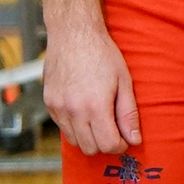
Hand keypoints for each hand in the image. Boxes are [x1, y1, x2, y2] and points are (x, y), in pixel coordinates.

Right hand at [42, 25, 140, 155]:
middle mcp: (73, 111)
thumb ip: (128, 113)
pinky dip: (76, 127)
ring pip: (75, 141)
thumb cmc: (103, 54)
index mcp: (95, 106)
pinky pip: (63, 128)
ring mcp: (58, 109)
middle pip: (90, 148)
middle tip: (116, 130)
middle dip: (106, 144)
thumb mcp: (124, 81)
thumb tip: (134, 138)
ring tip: (101, 119)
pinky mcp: (49, 104)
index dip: (121, 145)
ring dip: (89, 137)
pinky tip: (86, 111)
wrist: (73, 35)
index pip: (108, 144)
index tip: (127, 138)